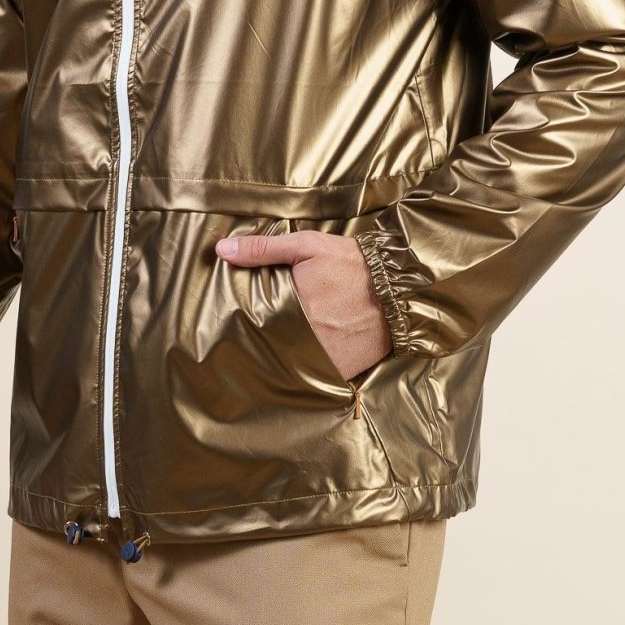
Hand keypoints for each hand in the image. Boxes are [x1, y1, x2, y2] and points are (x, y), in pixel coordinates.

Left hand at [216, 230, 392, 380]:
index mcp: (291, 308)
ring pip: (291, 364)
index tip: (238, 321)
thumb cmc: (352, 264)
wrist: (402, 288)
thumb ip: (263, 249)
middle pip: (271, 346)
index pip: (253, 324)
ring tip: (282, 348)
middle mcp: (305, 338)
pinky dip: (310, 371)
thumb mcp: (307, 246)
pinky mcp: (343, 372)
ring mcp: (325, 359)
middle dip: (265, 340)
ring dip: (285, 358)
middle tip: (261, 334)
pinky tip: (305, 359)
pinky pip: (317, 378)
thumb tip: (222, 250)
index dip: (246, 323)